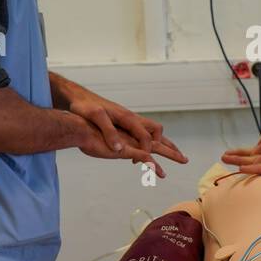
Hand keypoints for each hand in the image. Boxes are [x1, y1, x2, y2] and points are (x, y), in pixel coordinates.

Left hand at [56, 79, 186, 175]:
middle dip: (170, 146)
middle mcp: (132, 118)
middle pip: (157, 132)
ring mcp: (129, 121)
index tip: (144, 163)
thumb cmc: (85, 107)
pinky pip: (143, 133)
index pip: (146, 136)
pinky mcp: (123, 123)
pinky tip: (146, 150)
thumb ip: (108, 132)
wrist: (78, 97)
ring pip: (152, 132)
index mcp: (127, 118)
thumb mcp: (95, 117)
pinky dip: (150, 142)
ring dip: (164, 144)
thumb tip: (119, 150)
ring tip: (174, 154)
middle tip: (182, 159)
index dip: (147, 150)